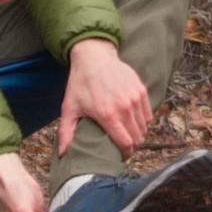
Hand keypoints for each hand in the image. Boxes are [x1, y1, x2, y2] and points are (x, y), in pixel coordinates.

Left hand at [57, 36, 151, 158]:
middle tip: (123, 144)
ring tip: (128, 133)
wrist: (93, 56)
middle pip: (137, 137)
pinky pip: (148, 114)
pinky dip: (143, 120)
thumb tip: (63, 154)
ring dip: (138, 133)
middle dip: (131, 144)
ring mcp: (135, 98)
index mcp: (107, 115)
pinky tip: (133, 120)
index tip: (120, 155)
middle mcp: (124, 108)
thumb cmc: (80, 83)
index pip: (126, 144)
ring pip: (144, 127)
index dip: (125, 153)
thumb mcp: (70, 107)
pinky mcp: (141, 90)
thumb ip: (66, 132)